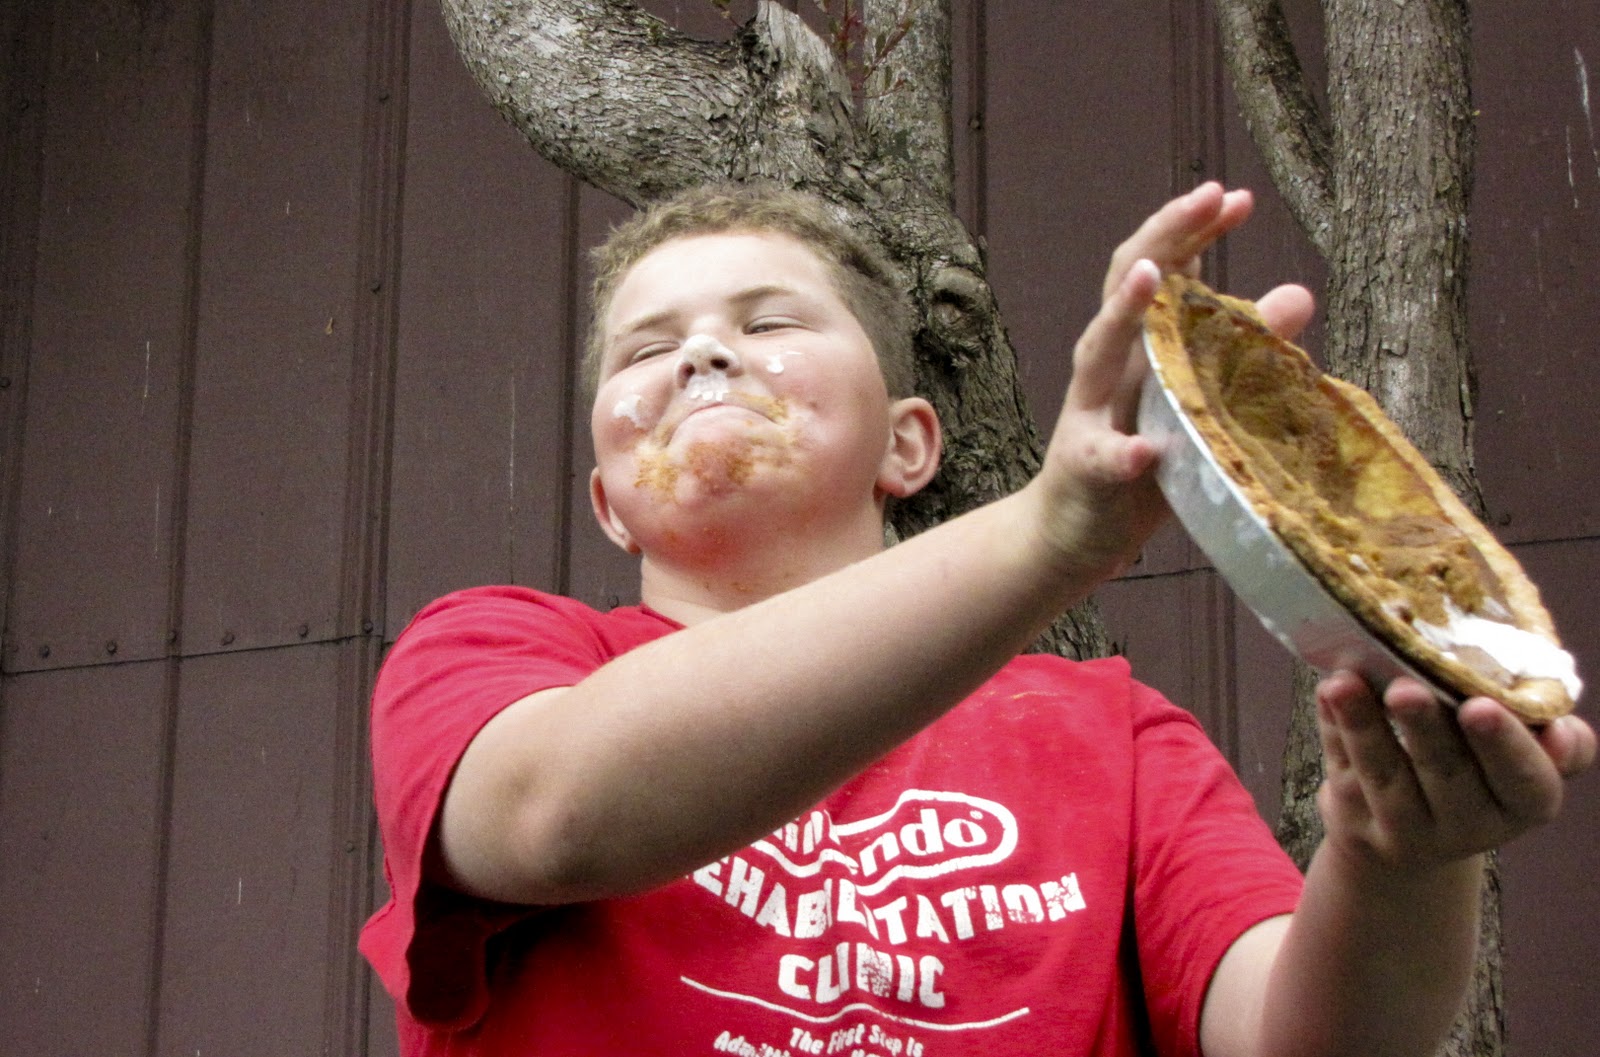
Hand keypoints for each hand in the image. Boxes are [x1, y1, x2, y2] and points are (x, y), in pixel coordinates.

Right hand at [1027, 182, 1313, 579]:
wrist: (1073, 532)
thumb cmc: (1145, 460)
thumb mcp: (1198, 401)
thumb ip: (1238, 349)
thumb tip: (1298, 293)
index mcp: (1138, 343)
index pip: (1162, 269)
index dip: (1194, 228)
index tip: (1236, 197)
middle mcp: (1107, 364)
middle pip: (1123, 284)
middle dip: (1163, 235)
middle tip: (1207, 194)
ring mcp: (1090, 412)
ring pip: (1099, 352)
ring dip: (1122, 313)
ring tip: (1149, 277)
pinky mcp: (1085, 468)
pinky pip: (1102, 457)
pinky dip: (1121, 452)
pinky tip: (1143, 452)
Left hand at [1315, 671, 1595, 869]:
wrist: (1414, 834)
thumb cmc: (1481, 772)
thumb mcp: (1521, 763)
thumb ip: (1552, 744)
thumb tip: (1561, 729)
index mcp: (1523, 804)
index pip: (1524, 781)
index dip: (1505, 746)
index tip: (1481, 706)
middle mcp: (1467, 825)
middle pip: (1447, 775)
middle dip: (1426, 730)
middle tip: (1406, 689)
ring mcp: (1405, 828)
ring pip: (1384, 775)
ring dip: (1364, 726)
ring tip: (1346, 684)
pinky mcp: (1354, 819)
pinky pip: (1343, 767)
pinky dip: (1334, 726)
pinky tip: (1330, 692)